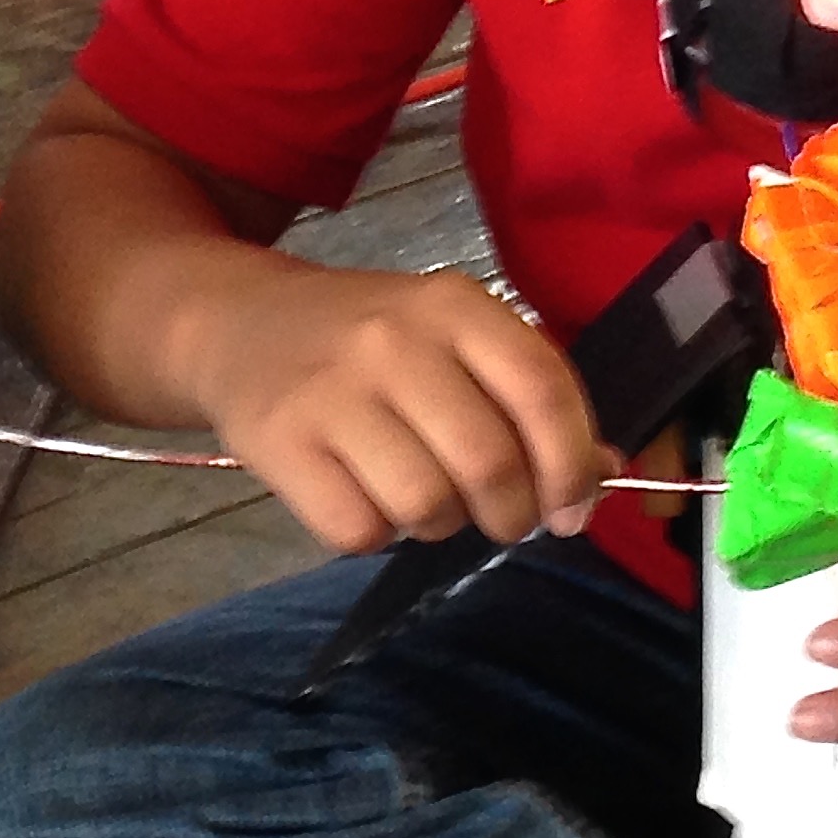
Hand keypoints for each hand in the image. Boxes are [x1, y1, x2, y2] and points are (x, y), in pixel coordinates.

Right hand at [184, 264, 612, 553]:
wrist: (236, 322)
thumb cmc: (364, 338)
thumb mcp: (448, 335)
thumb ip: (525, 393)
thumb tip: (601, 474)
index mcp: (452, 305)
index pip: (542, 390)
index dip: (573, 464)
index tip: (574, 507)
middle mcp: (393, 340)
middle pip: (490, 463)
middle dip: (513, 514)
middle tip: (500, 516)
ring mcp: (332, 392)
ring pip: (428, 506)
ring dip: (440, 524)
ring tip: (421, 494)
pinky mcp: (280, 443)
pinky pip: (359, 530)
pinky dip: (373, 532)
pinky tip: (362, 494)